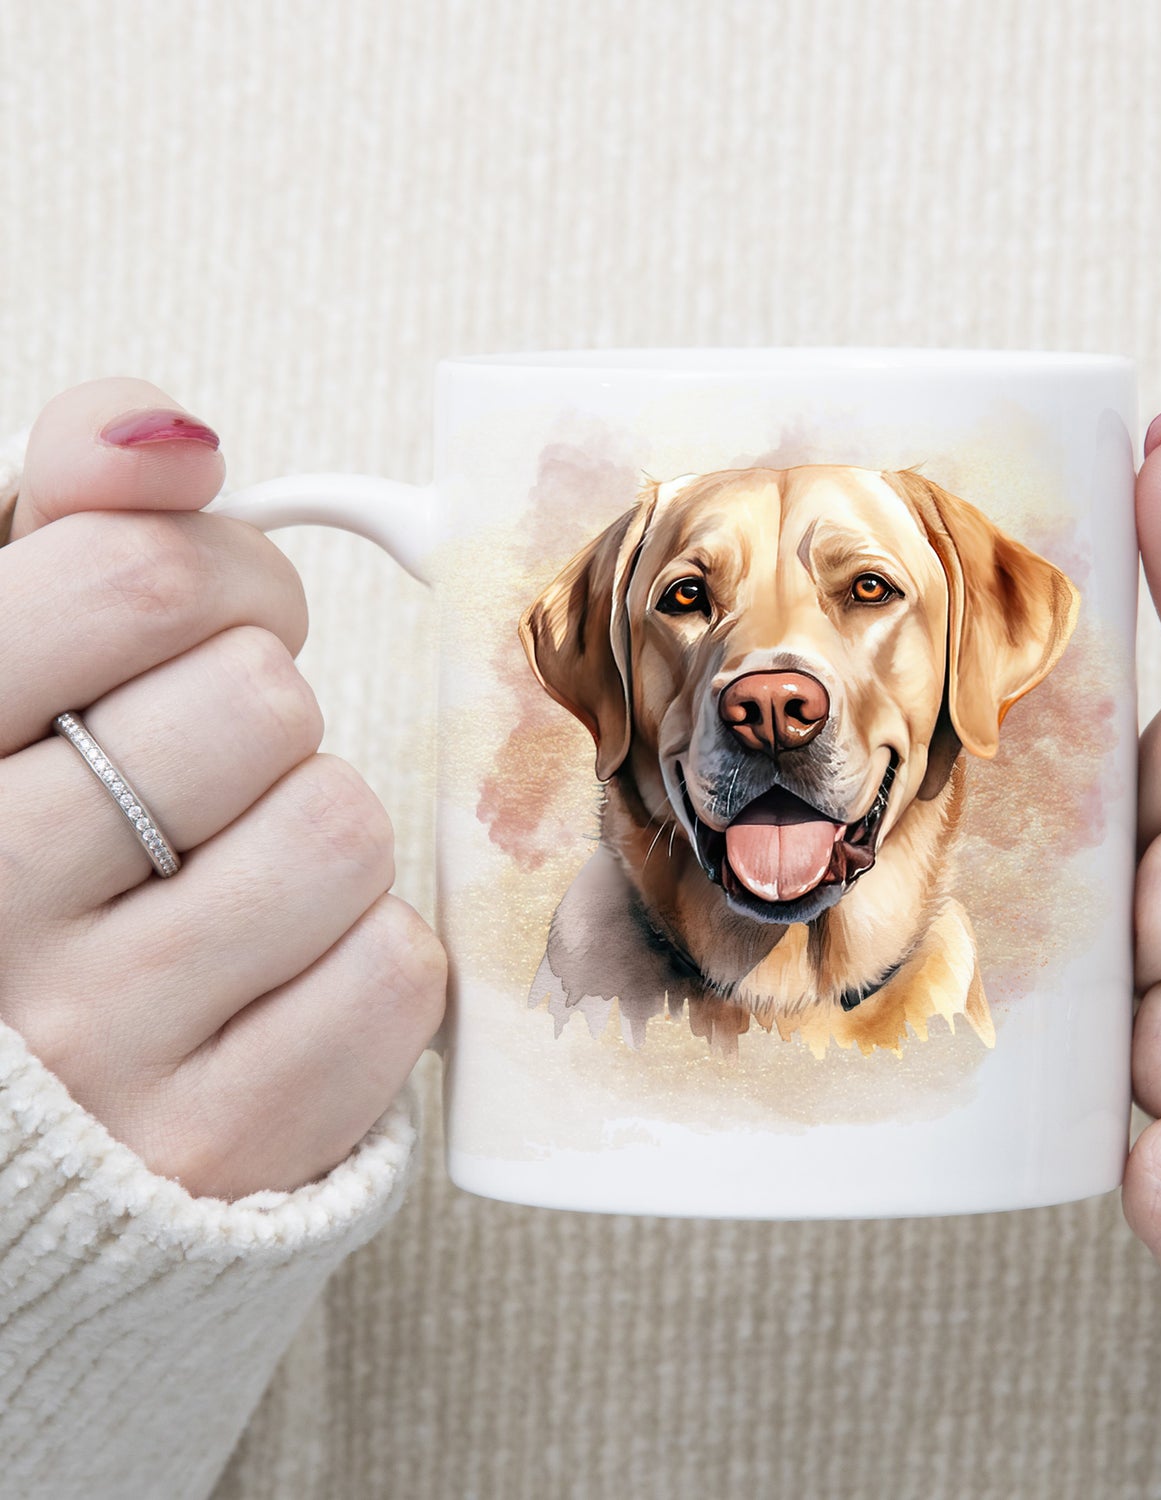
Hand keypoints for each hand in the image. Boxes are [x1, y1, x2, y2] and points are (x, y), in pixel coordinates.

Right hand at [0, 378, 444, 1199]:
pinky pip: (394, 971)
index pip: (135, 581)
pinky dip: (362, 957)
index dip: (222, 577)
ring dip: (314, 833)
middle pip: (260, 701)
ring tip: (229, 879)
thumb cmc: (27, 849)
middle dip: (262, 713)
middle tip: (210, 769)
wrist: (29, 1114)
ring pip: (340, 828)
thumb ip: (70, 523)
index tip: (210, 620)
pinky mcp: (220, 1144)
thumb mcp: (3, 669)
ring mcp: (98, 1047)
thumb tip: (173, 434)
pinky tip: (272, 978)